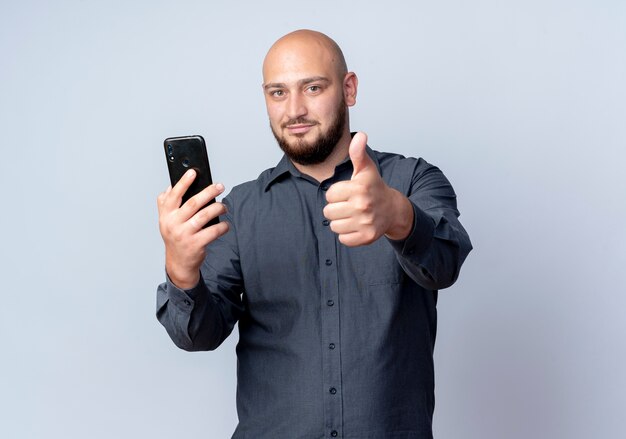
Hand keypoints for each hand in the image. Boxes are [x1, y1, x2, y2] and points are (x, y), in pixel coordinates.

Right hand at [157, 169, 229, 288]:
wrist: (179, 263)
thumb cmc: (175, 237)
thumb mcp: (165, 221)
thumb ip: (165, 204)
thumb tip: (170, 186)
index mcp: (166, 215)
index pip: (173, 195)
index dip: (183, 182)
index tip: (193, 172)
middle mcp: (173, 224)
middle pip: (193, 203)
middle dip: (208, 192)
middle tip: (220, 186)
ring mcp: (184, 235)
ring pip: (204, 216)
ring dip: (218, 208)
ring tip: (224, 207)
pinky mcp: (196, 245)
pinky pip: (213, 231)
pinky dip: (223, 227)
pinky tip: (226, 225)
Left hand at [323, 132, 413, 246]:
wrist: (393, 209)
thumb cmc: (374, 187)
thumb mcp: (366, 169)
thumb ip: (358, 153)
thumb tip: (360, 135)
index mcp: (359, 188)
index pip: (329, 195)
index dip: (336, 194)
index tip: (348, 193)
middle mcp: (363, 206)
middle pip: (328, 212)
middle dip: (336, 208)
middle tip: (349, 205)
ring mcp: (365, 223)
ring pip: (334, 226)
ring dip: (340, 222)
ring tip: (352, 215)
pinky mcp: (367, 237)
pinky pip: (343, 239)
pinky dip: (347, 234)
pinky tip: (356, 225)